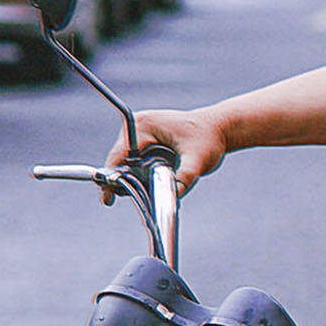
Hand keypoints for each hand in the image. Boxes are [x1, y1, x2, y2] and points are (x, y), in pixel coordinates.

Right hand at [114, 104, 229, 189]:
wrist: (218, 129)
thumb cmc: (208, 139)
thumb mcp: (198, 160)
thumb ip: (184, 178)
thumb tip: (171, 197)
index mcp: (143, 125)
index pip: (117, 155)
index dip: (111, 178)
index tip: (107, 198)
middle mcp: (136, 126)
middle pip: (117, 160)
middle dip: (120, 181)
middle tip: (124, 200)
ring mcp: (139, 132)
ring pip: (124, 162)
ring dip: (129, 179)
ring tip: (143, 192)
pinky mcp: (144, 140)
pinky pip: (133, 161)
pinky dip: (137, 175)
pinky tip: (147, 185)